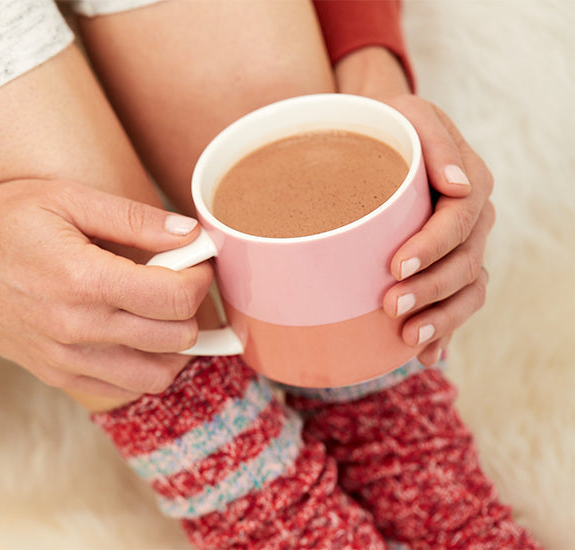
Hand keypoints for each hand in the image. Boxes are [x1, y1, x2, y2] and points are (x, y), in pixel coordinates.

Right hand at [0, 179, 212, 401]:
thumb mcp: (65, 198)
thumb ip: (133, 218)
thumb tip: (189, 232)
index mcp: (83, 279)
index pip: (176, 298)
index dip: (201, 275)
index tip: (195, 258)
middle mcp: (77, 329)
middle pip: (176, 338)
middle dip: (192, 306)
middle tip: (178, 278)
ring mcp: (66, 360)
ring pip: (156, 375)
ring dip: (175, 345)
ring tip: (162, 311)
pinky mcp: (56, 374)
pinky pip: (122, 390)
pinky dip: (144, 368)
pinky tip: (136, 336)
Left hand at [335, 47, 493, 365]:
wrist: (381, 140)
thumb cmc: (389, 126)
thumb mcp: (410, 117)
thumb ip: (435, 142)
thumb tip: (458, 185)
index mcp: (468, 185)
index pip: (458, 221)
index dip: (432, 248)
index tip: (395, 265)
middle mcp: (472, 221)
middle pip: (465, 264)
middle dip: (431, 291)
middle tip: (391, 306)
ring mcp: (462, 249)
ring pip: (468, 291)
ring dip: (441, 319)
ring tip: (407, 339)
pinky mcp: (446, 270)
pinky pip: (457, 305)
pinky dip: (444, 333)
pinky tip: (425, 355)